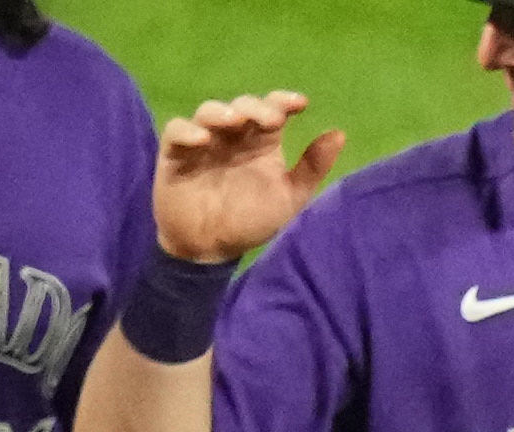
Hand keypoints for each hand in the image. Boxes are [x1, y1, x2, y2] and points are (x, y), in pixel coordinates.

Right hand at [151, 91, 344, 267]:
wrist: (211, 249)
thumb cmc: (251, 221)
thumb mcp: (289, 199)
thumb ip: (311, 168)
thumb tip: (339, 133)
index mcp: (261, 142)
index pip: (272, 110)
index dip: (284, 101)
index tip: (300, 104)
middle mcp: (233, 136)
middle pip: (242, 106)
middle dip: (256, 107)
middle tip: (270, 120)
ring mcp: (203, 141)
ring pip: (209, 111)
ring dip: (222, 112)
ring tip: (235, 122)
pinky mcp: (175, 152)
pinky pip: (176, 130)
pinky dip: (187, 130)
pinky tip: (202, 140)